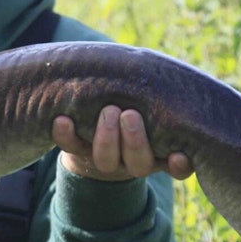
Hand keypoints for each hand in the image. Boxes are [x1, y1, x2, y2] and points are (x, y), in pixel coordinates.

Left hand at [54, 106, 193, 182]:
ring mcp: (105, 158)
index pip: (177, 167)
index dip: (178, 165)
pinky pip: (70, 147)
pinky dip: (65, 135)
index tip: (179, 155)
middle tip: (130, 115)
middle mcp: (134, 160)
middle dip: (135, 141)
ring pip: (106, 160)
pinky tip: (61, 119)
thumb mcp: (155, 103)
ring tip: (108, 111)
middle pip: (139, 163)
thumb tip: (168, 74)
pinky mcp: (77, 150)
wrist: (97, 129)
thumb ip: (163, 96)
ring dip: (106, 137)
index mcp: (161, 152)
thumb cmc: (138, 107)